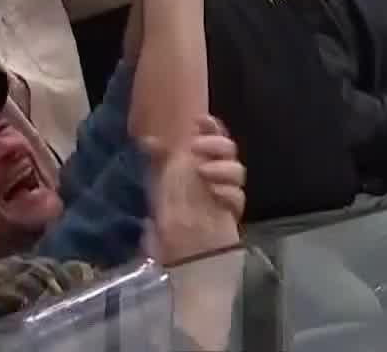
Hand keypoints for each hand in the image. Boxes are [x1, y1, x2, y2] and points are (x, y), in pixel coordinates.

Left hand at [145, 116, 243, 263]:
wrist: (180, 266)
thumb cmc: (170, 228)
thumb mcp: (160, 193)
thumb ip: (159, 165)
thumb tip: (148, 140)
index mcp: (200, 169)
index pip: (212, 141)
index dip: (210, 128)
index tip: (200, 121)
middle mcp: (216, 180)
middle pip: (229, 151)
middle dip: (216, 143)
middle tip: (197, 147)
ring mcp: (226, 198)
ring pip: (237, 171)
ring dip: (223, 166)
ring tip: (204, 172)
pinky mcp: (232, 217)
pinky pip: (238, 198)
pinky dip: (228, 191)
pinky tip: (215, 193)